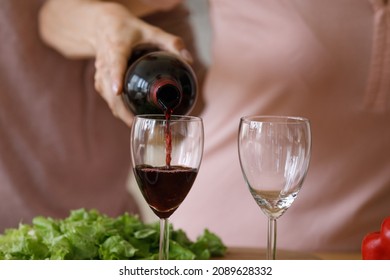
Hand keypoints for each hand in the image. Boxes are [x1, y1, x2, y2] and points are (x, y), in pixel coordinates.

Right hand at [92, 3, 191, 126]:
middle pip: (109, 87)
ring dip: (119, 110)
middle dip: (120, 106)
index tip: (118, 91)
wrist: (103, 26)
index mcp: (117, 47)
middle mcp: (105, 61)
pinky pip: (106, 96)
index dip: (116, 76)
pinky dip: (117, 108)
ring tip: (136, 123)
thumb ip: (171, 43)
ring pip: (107, 95)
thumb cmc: (130, 29)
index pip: (115, 63)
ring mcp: (101, 72)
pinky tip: (129, 116)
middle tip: (138, 121)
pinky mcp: (100, 79)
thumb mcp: (151, 31)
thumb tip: (189, 60)